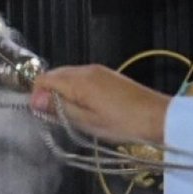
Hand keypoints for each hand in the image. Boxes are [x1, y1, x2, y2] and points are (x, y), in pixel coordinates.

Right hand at [27, 65, 167, 146]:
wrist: (158, 117)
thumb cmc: (122, 124)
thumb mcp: (87, 122)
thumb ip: (60, 109)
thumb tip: (34, 100)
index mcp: (79, 80)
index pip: (44, 79)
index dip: (37, 96)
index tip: (43, 116)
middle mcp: (86, 70)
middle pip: (55, 75)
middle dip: (48, 94)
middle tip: (54, 118)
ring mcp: (98, 71)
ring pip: (68, 77)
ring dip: (62, 93)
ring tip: (70, 115)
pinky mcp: (108, 76)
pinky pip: (82, 79)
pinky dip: (75, 91)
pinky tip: (84, 107)